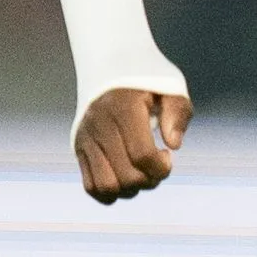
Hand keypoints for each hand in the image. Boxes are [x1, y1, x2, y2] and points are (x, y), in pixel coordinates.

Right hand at [74, 87, 189, 202]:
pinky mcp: (78, 147)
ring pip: (107, 187)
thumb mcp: (170, 87)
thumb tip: (173, 145)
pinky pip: (91, 187)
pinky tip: (125, 177)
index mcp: (123, 108)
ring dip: (131, 190)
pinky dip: (112, 192)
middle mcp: (99, 124)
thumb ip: (178, 113)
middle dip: (151, 180)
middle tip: (157, 164)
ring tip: (140, 173)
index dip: (162, 166)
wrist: (110, 64)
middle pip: (127, 177)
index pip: (142, 155)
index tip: (168, 154)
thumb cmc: (147, 79)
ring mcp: (86, 137)